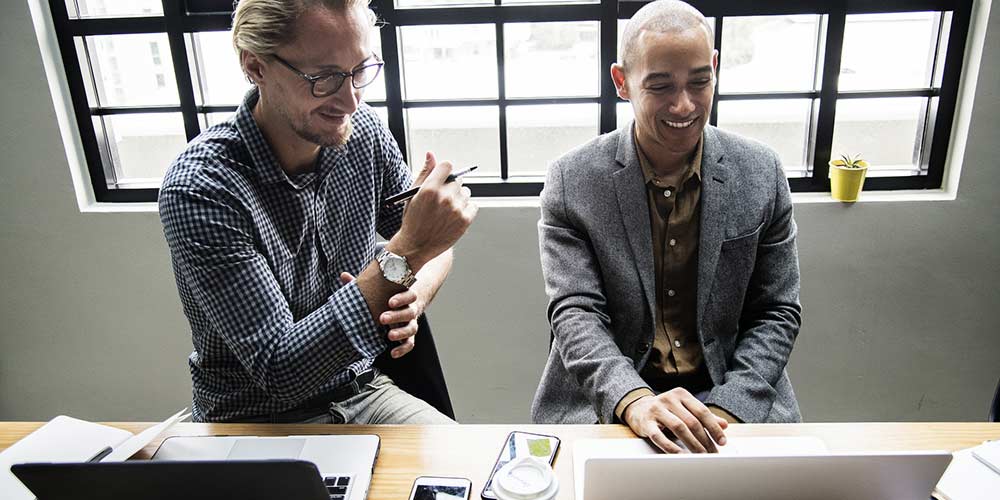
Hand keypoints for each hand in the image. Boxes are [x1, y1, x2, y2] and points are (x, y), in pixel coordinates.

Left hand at [341, 272, 420, 357]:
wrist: (402, 305)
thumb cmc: (385, 296)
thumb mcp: (377, 290)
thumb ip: (361, 284)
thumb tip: (343, 275)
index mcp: (404, 296)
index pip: (410, 295)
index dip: (402, 298)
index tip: (390, 302)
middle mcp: (410, 309)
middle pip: (409, 312)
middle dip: (396, 316)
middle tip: (382, 318)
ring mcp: (410, 323)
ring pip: (412, 328)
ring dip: (401, 333)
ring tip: (389, 336)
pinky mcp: (408, 336)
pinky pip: (410, 343)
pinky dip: (402, 349)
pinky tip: (393, 354)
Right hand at [389, 151, 476, 268]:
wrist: (416, 246)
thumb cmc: (412, 219)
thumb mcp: (413, 195)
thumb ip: (424, 173)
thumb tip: (431, 154)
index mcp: (429, 188)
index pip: (447, 166)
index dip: (445, 171)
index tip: (443, 178)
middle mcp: (444, 197)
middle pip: (457, 180)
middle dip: (450, 187)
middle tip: (442, 199)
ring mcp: (456, 209)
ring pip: (466, 192)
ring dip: (459, 198)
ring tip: (447, 210)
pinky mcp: (465, 220)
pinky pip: (473, 205)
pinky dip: (466, 209)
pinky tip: (454, 216)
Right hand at [622, 388, 728, 453]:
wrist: (637, 408)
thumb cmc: (666, 411)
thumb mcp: (684, 409)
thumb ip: (703, 416)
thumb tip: (724, 425)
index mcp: (681, 394)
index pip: (702, 411)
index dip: (714, 428)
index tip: (722, 442)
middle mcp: (669, 399)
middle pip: (692, 421)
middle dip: (705, 440)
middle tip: (712, 454)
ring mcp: (656, 410)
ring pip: (679, 428)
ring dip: (692, 444)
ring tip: (701, 456)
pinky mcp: (646, 423)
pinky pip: (660, 437)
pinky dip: (672, 448)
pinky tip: (681, 456)